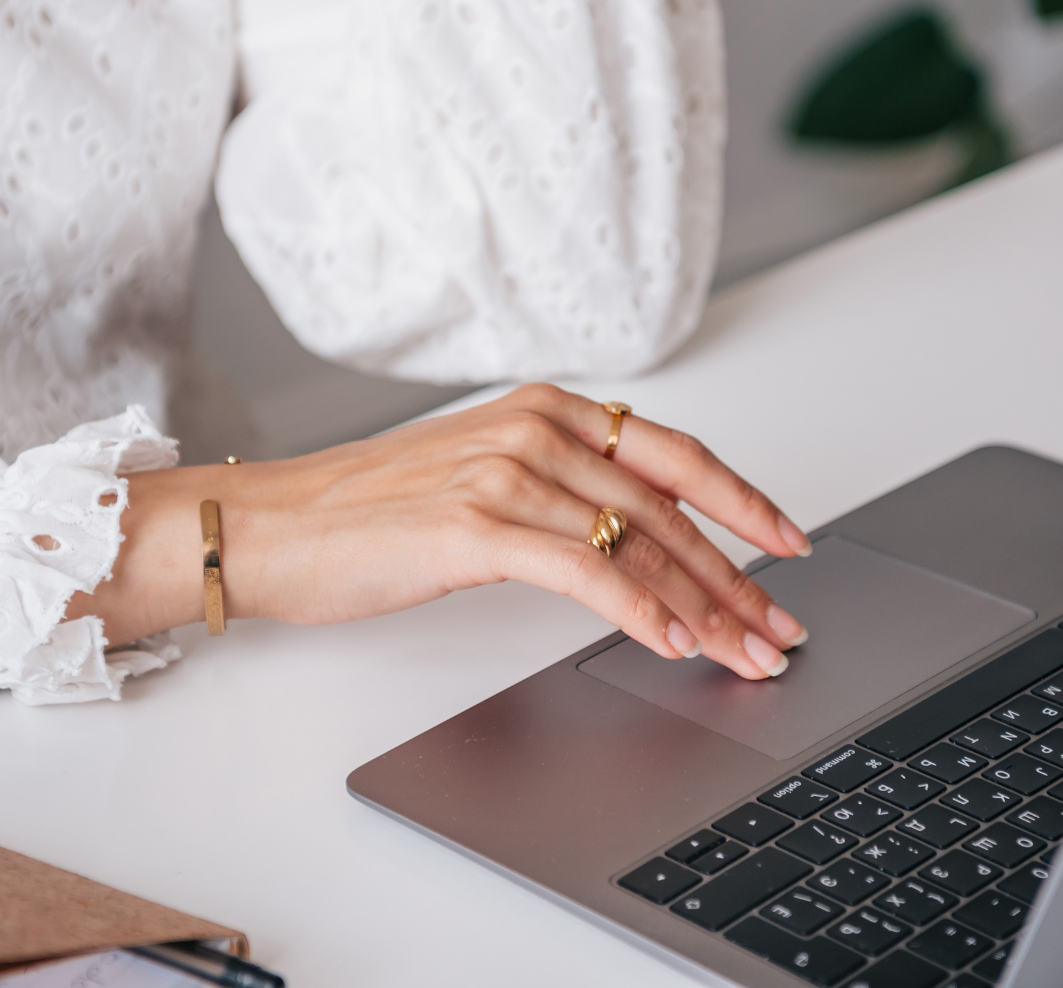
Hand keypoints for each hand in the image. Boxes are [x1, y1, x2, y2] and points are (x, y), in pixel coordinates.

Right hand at [64, 384, 813, 678]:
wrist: (273, 527)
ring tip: (744, 652)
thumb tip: (642, 545)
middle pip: (668, 507)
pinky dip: (640, 611)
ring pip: (636, 543)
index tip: (790, 544)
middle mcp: (535, 429)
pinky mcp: (475, 526)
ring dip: (705, 606)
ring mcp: (505, 473)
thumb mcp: (482, 477)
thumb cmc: (368, 513)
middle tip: (780, 627)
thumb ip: (560, 491)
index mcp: (545, 409)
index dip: (743, 502)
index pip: (674, 455)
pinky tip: (673, 643)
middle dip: (737, 576)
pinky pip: (584, 573)